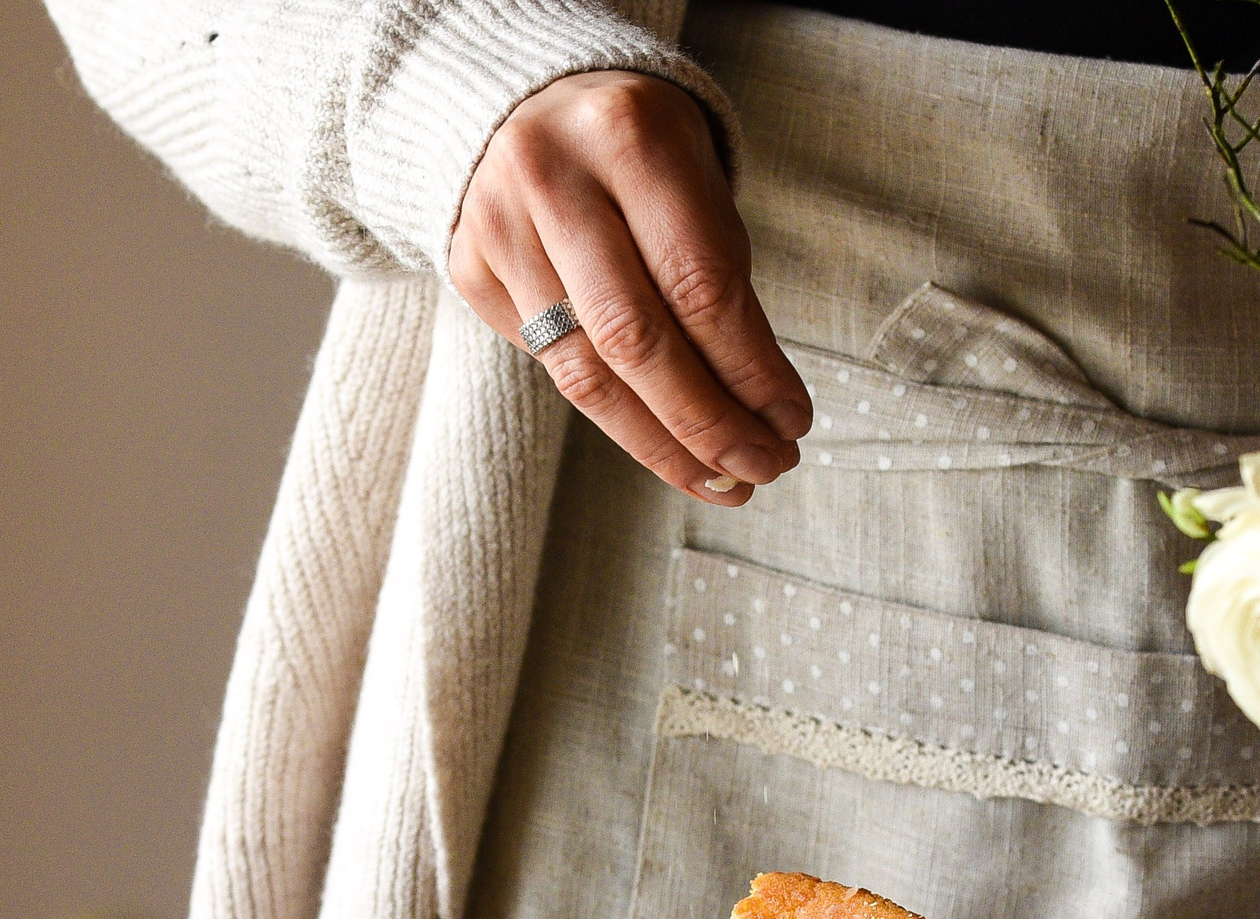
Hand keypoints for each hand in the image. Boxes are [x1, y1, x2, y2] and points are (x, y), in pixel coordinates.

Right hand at [451, 72, 810, 506]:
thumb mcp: (693, 176)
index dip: (750, 370)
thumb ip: (717, 275)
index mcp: (629, 137)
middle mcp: (552, 178)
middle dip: (707, 423)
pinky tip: (661, 440)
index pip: (700, 284)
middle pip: (636, 340)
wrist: (520, 99)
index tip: (791, 421)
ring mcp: (497, 226)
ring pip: (585, 372)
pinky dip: (615, 413)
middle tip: (760, 468)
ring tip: (720, 478)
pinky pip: (550, 365)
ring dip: (661, 443)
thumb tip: (760, 407)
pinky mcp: (468, 268)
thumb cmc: (635, 150)